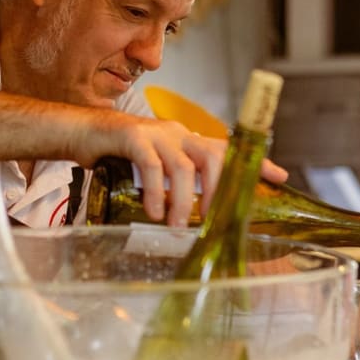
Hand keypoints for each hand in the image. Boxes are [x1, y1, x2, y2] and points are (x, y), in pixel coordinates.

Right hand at [71, 115, 286, 226]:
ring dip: (183, 201)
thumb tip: (191, 214)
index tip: (278, 177)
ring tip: (176, 226)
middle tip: (210, 220)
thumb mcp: (153, 168)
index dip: (253, 162)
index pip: (227, 148)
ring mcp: (155, 134)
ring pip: (183, 167)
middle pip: (211, 157)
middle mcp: (176, 133)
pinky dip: (157, 192)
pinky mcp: (132, 137)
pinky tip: (154, 212)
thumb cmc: (117, 156)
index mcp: (185, 140)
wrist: (80, 133)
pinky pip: (152, 166)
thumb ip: (173, 183)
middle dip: (216, 191)